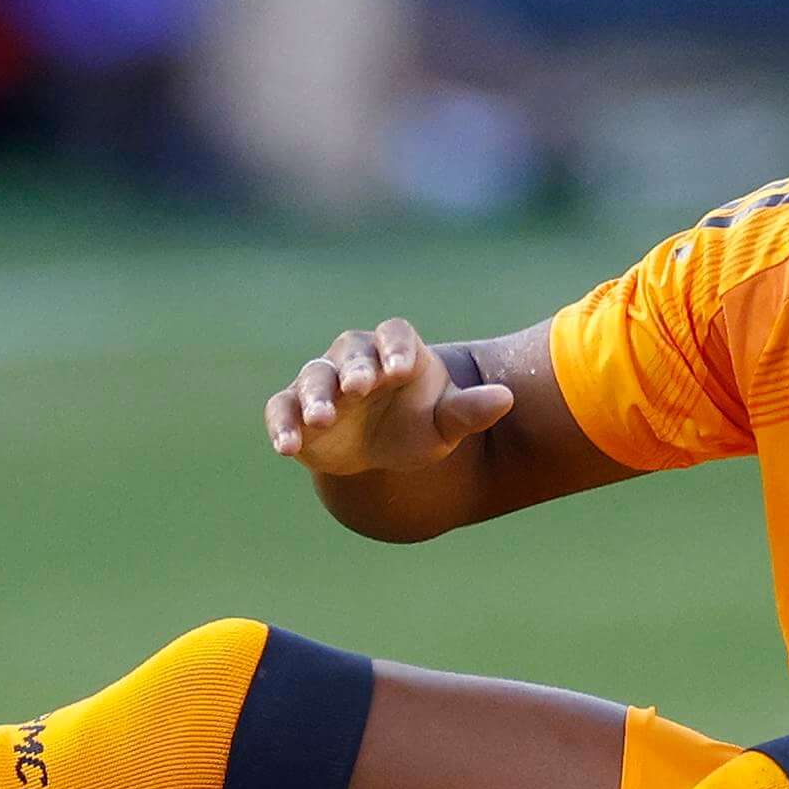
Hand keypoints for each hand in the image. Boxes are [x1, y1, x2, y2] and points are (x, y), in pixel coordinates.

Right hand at [264, 319, 515, 476]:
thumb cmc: (418, 426)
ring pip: (313, 377)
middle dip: (355, 368)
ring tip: (323, 418)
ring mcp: (323, 382)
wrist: (380, 453)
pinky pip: (282, 409)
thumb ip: (470, 411)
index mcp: (397, 352)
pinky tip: (287, 448)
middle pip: (351, 351)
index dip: (398, 348)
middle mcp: (356, 359)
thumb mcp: (446, 423)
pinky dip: (282, 424)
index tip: (403, 369)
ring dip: (315, 396)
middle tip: (359, 388)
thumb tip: (507, 398)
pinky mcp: (295, 409)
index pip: (396, 334)